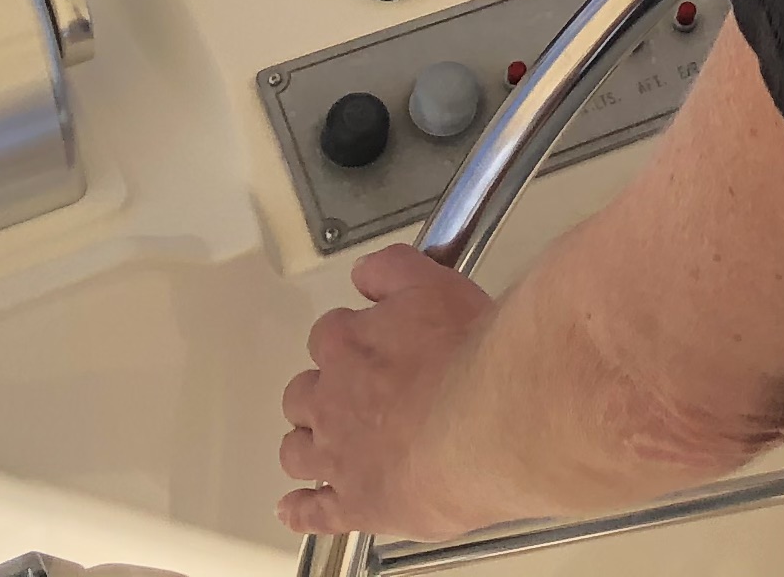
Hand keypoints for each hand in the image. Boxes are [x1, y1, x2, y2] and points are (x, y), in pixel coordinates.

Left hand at [278, 246, 504, 537]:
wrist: (485, 420)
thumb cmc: (468, 357)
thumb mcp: (433, 284)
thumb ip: (394, 270)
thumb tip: (369, 271)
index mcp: (348, 345)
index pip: (330, 335)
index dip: (350, 339)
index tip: (368, 342)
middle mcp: (333, 400)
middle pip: (304, 394)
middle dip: (321, 392)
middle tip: (352, 393)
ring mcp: (339, 456)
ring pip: (298, 451)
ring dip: (306, 445)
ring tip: (322, 445)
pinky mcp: (354, 504)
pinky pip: (313, 511)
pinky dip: (301, 510)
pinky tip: (299, 508)